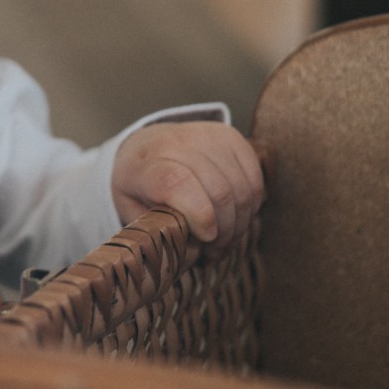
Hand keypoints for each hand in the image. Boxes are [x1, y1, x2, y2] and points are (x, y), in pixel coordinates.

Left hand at [111, 121, 265, 246]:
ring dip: (240, 223)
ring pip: (241, 188)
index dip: (199, 215)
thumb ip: (160, 231)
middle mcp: (177, 143)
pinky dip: (251, 206)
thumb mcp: (133, 212)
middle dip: (224, 231)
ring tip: (226, 239)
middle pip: (219, 191)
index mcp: (146, 164)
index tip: (206, 237)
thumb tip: (194, 252)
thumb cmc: (140, 186)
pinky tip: (236, 217)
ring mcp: (208, 136)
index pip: (177, 184)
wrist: (146, 146)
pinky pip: (255, 179)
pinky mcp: (231, 137)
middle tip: (216, 250)